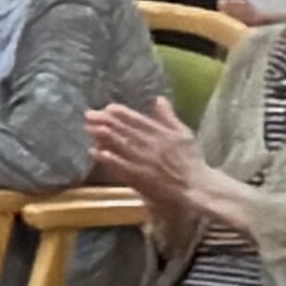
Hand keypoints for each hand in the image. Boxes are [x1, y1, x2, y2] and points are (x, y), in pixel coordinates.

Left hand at [87, 99, 204, 206]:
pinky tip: (96, 152)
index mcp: (162, 133)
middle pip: (125, 130)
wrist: (196, 187)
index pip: (138, 120)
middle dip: (105, 121)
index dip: (121, 113)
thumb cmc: (190, 160)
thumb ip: (169, 117)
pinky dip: (109, 159)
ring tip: (89, 128)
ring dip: (103, 137)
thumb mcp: (183, 134)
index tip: (108, 107)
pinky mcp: (140, 178)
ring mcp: (145, 161)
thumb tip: (159, 99)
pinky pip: (121, 166)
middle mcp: (152, 145)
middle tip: (88, 115)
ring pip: (121, 146)